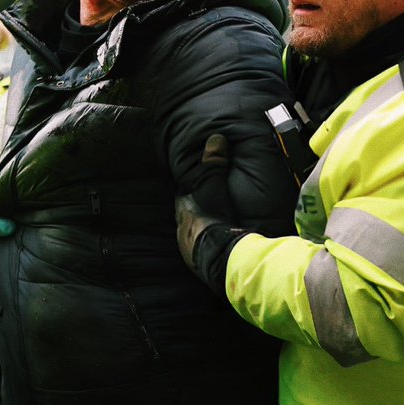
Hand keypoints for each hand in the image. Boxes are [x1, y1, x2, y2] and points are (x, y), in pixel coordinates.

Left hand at [176, 134, 252, 296]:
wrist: (222, 258)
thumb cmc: (215, 220)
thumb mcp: (214, 187)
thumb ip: (214, 163)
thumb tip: (215, 138)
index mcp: (184, 212)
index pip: (182, 198)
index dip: (189, 192)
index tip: (197, 187)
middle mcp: (182, 232)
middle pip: (186, 218)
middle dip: (195, 213)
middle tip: (207, 208)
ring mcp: (190, 251)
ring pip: (193, 237)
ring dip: (202, 232)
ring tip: (214, 229)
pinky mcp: (201, 266)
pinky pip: (204, 252)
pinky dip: (211, 247)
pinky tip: (220, 248)